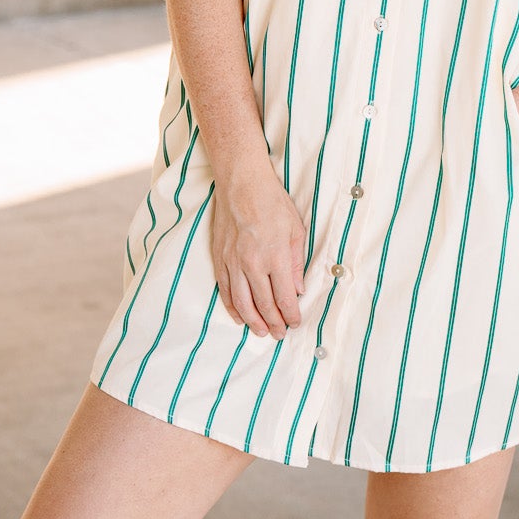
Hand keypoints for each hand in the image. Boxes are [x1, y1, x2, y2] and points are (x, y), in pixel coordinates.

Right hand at [211, 156, 307, 338]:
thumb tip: (298, 289)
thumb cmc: (272, 202)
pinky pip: (225, 289)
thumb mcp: (296, 229)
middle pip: (264, 305)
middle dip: (274, 323)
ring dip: (253, 321)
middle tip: (280, 334)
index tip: (295, 323)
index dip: (291, 315)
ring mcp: (233, 262)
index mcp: (276, 257)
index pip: (284, 297)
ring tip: (261, 332)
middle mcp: (253, 264)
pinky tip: (239, 316)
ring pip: (242, 302)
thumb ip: (297, 262)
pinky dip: (232, 307)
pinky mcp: (220, 258)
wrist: (242, 184)